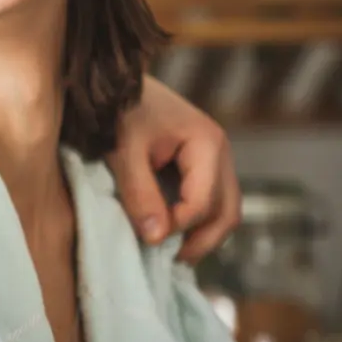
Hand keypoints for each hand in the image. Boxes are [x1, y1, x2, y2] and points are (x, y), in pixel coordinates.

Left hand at [106, 75, 239, 262]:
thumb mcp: (123, 150)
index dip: (179, 227)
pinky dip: (196, 221)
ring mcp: (214, 158)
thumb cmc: (118, 110)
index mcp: (207, 143)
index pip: (203, 202)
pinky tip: (171, 234)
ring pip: (224, 209)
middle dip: (202, 241)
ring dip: (202, 234)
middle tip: (171, 262)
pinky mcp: (200, 164)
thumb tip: (156, 239)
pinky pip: (210, 200)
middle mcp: (220, 151)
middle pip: (227, 212)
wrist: (113, 80)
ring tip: (171, 254)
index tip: (148, 239)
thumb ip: (139, 192)